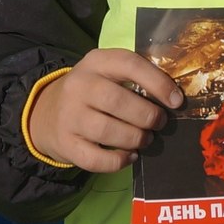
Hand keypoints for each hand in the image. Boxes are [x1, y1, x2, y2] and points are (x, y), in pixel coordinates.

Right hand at [25, 48, 181, 172]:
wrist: (47, 112)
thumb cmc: (92, 92)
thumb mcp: (107, 73)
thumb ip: (135, 80)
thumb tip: (174, 100)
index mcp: (96, 62)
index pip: (129, 65)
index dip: (158, 83)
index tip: (176, 101)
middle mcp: (79, 86)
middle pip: (118, 101)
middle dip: (148, 116)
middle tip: (159, 123)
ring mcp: (69, 116)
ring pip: (108, 131)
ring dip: (136, 139)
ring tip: (145, 139)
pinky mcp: (66, 144)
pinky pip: (97, 159)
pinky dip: (119, 161)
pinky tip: (129, 156)